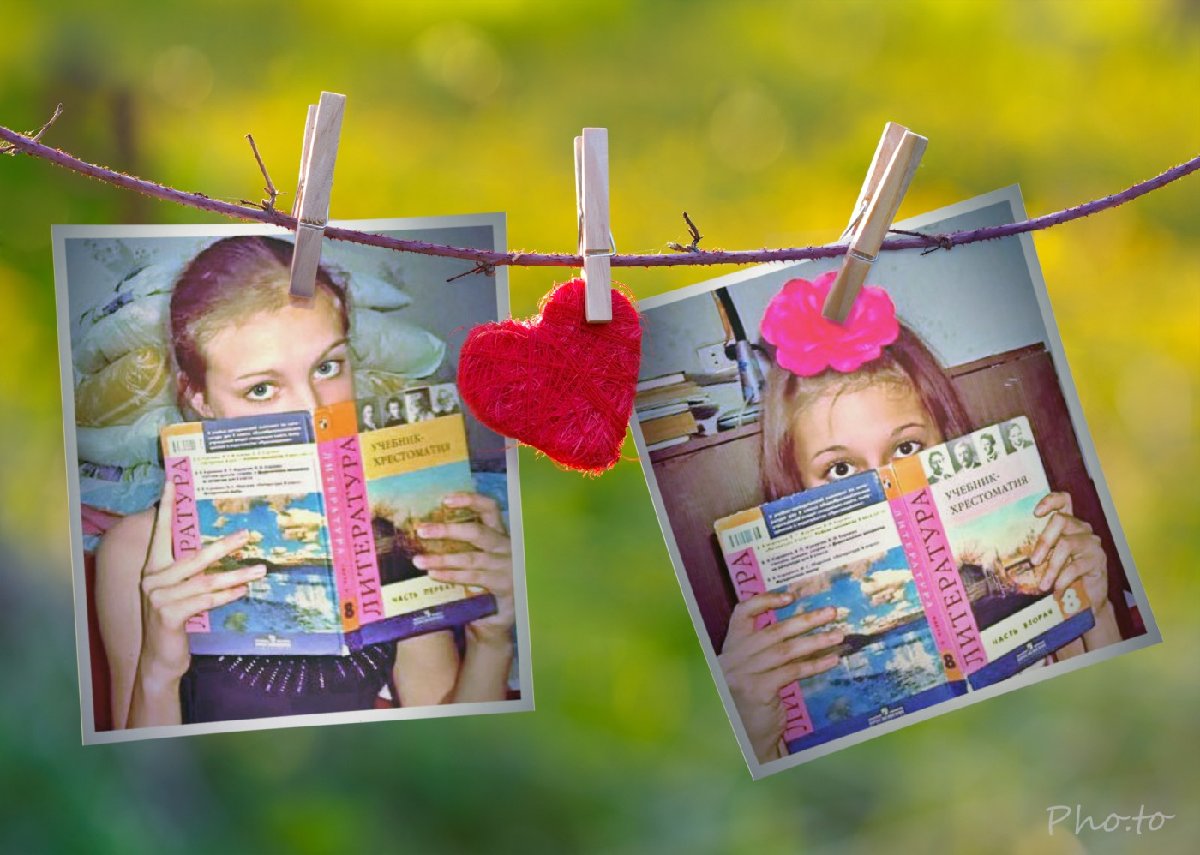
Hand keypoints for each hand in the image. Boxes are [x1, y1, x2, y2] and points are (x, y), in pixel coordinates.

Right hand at [138, 479, 266, 683]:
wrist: (159, 658)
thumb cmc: (173, 619)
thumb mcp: (179, 591)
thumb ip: (190, 571)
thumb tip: (216, 549)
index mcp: (153, 568)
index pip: (160, 532)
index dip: (165, 508)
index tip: (171, 483)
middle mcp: (153, 579)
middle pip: (193, 556)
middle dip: (223, 545)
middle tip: (247, 534)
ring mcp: (159, 598)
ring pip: (205, 580)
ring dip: (236, 574)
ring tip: (260, 569)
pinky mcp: (168, 615)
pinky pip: (204, 600)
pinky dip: (227, 595)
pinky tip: (243, 590)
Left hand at [412, 493, 513, 645]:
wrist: (498, 617)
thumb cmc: (483, 582)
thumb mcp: (477, 558)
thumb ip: (462, 545)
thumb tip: (427, 530)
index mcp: (499, 534)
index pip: (490, 509)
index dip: (470, 500)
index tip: (445, 500)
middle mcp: (506, 547)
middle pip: (478, 532)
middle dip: (448, 530)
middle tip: (421, 531)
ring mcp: (506, 567)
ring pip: (471, 558)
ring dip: (442, 559)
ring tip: (418, 560)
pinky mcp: (504, 586)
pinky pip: (473, 578)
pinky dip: (452, 576)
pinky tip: (434, 575)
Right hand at [718, 593, 842, 762]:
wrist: (745, 735)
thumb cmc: (754, 699)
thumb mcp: (753, 668)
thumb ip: (766, 649)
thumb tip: (803, 625)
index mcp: (731, 646)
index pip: (742, 612)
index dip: (765, 601)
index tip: (791, 597)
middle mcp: (734, 656)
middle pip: (774, 630)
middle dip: (806, 619)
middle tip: (832, 612)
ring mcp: (744, 673)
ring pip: (787, 650)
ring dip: (816, 641)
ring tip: (838, 635)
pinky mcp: (758, 689)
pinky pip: (792, 671)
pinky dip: (814, 665)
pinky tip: (831, 660)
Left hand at [1032, 492, 1108, 615]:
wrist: (1089, 597)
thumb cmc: (1064, 574)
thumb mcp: (1050, 558)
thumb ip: (1038, 549)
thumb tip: (1005, 551)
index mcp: (1068, 524)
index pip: (1064, 500)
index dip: (1050, 501)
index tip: (1036, 513)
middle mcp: (1082, 529)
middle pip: (1061, 520)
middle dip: (1044, 541)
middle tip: (1034, 561)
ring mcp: (1091, 543)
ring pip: (1066, 544)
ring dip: (1051, 567)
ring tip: (1043, 585)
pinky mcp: (1098, 559)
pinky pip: (1075, 567)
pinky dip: (1062, 581)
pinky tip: (1056, 592)